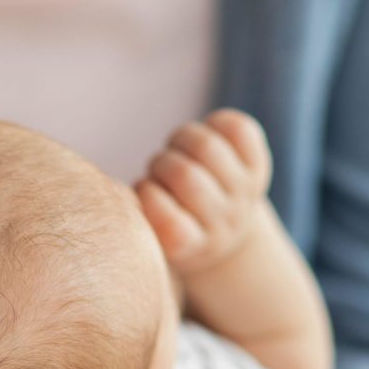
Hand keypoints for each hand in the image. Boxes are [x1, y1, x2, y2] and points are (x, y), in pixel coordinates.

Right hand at [136, 108, 272, 275]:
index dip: (148, 197)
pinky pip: (240, 129)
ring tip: (177, 149)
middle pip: (187, 177)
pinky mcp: (258, 164)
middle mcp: (224, 222)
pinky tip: (206, 135)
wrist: (224, 230)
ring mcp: (244, 193)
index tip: (143, 192)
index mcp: (193, 245)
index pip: (171, 224)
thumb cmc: (167, 225)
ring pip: (208, 147)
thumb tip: (110, 191)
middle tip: (159, 168)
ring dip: (182, 139)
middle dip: (161, 163)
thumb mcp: (146, 232)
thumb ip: (132, 212)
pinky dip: (215, 123)